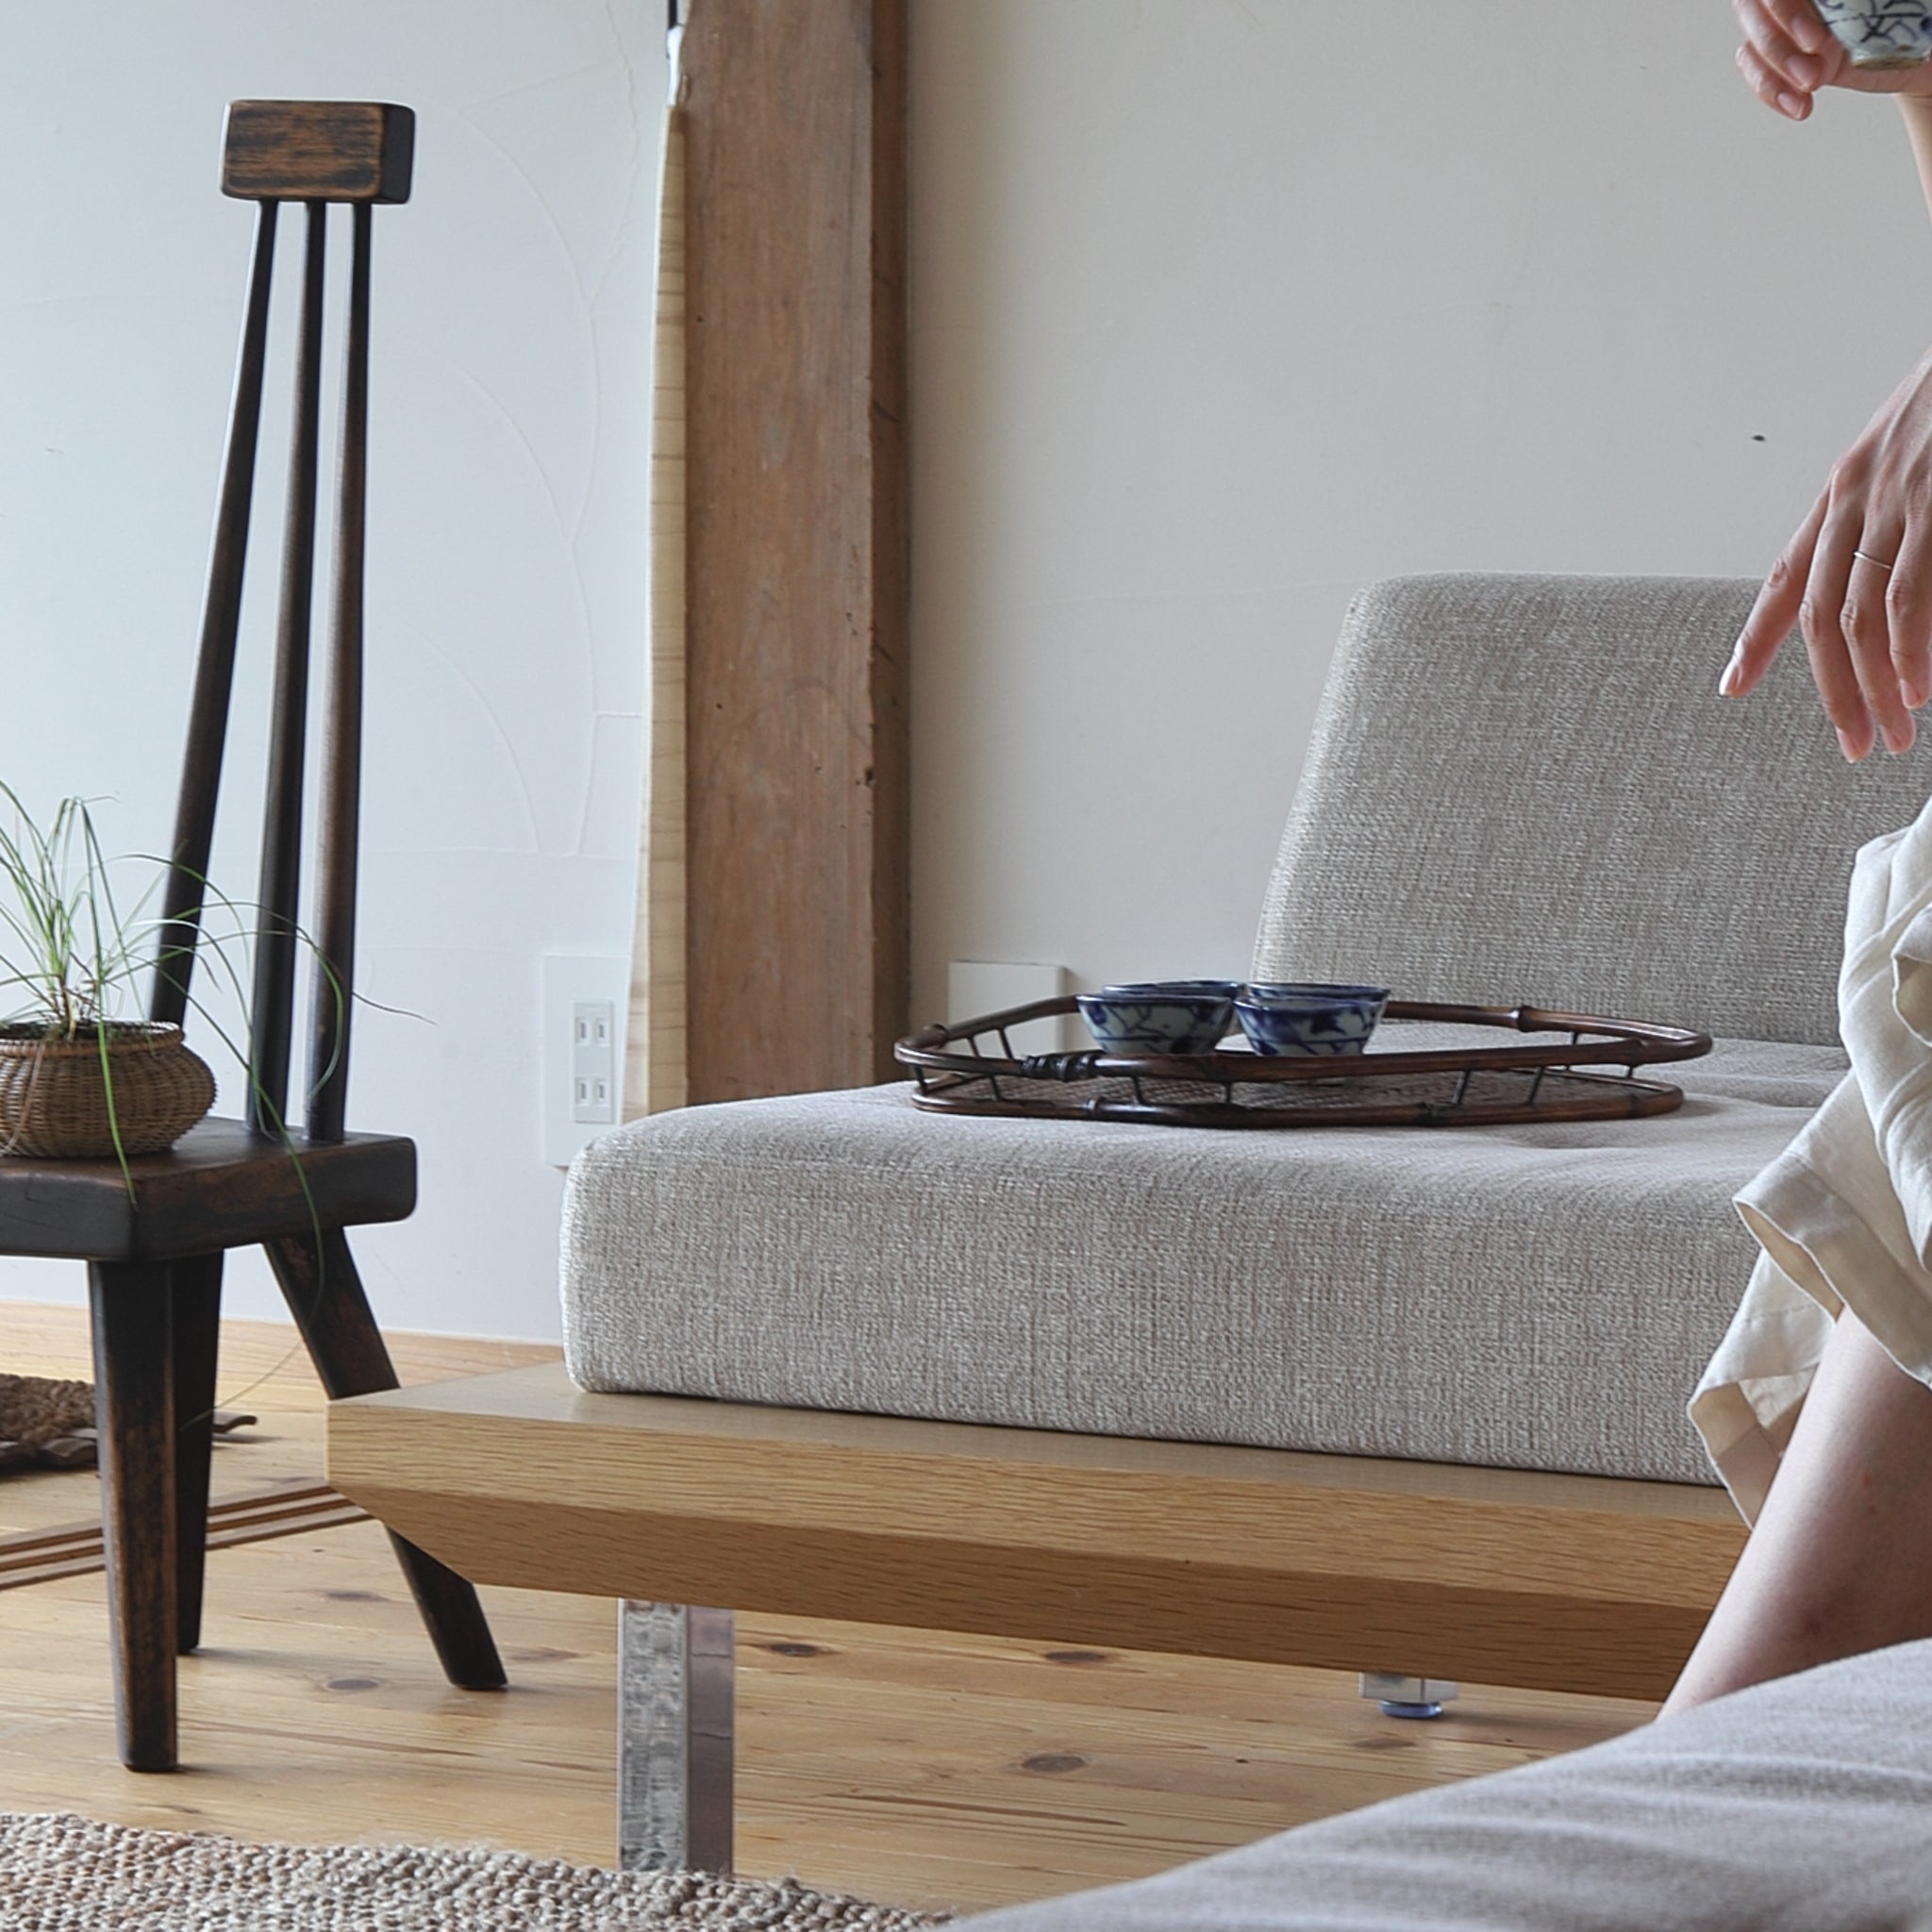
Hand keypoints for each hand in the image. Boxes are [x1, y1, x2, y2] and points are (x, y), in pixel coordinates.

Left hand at [1722, 347, 1931, 757]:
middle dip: (1833, 690)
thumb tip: (1890, 592)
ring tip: (1889, 734)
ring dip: (1873, 688)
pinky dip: (1909, 652)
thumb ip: (1889, 520)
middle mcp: (1858, 497)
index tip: (1732, 684)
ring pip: (1860, 619)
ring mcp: (1898, 502)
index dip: (1757, 635)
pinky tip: (1914, 689)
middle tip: (1853, 742)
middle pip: (1820, 617)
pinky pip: (1908, 597)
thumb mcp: (1914, 457)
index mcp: (1846, 487)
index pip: (1787, 575)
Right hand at [1735, 0, 1931, 118]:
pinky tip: (1799, 106)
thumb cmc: (1913, 12)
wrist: (1924, 49)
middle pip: (1754, 10)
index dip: (1785, 11)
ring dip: (1775, 74)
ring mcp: (1789, 27)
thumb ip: (1845, 1)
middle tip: (1814, 73)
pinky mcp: (1789, 61)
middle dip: (1779, 46)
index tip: (1815, 39)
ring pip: (1753, 45)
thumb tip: (1828, 4)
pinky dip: (1772, 93)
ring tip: (1811, 89)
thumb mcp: (1883, 0)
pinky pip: (1759, 75)